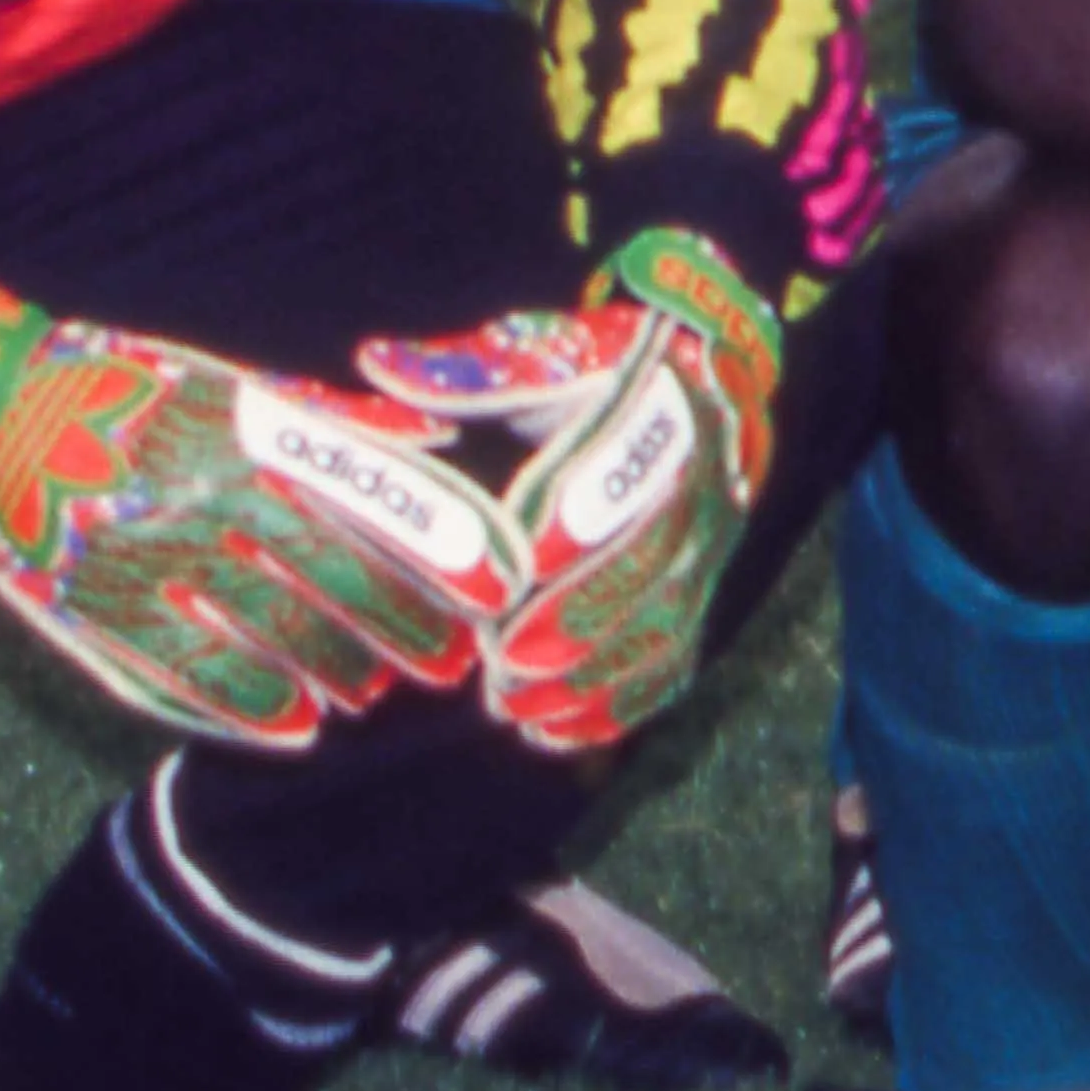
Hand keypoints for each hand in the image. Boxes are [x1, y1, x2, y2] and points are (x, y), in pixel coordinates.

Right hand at [0, 260, 508, 742]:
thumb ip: (333, 421)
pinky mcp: (97, 609)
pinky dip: (249, 704)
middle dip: (400, 629)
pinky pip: (187, 671)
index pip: (366, 507)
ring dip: (337, 669)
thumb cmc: (129, 387)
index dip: (433, 557)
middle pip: (327, 582)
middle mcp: (205, 503)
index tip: (491, 592)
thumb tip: (436, 436)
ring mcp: (150, 562)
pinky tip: (297, 724)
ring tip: (381, 692)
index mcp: (246, 439)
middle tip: (452, 664)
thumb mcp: (231, 384)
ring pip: (267, 634)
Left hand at [359, 226, 788, 754]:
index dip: (584, 517)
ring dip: (592, 674)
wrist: (685, 382)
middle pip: (654, 558)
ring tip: (514, 707)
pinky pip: (673, 658)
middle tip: (505, 662)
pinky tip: (553, 733)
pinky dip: (617, 704)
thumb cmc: (579, 374)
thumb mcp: (526, 357)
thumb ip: (461, 375)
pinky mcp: (701, 591)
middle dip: (581, 618)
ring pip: (666, 619)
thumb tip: (379, 367)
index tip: (522, 565)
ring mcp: (710, 541)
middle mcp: (703, 474)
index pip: (635, 463)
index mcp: (662, 400)